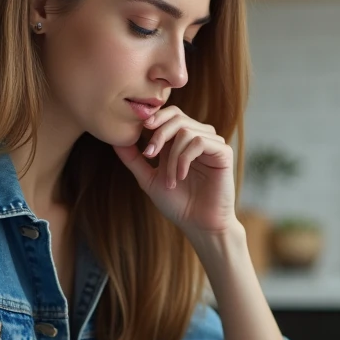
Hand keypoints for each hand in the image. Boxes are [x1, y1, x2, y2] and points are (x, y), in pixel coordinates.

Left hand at [114, 107, 236, 236]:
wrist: (198, 225)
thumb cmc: (177, 204)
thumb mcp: (149, 179)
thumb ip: (134, 159)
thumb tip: (115, 139)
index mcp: (183, 140)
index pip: (170, 114)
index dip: (155, 117)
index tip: (140, 130)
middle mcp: (199, 137)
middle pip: (177, 116)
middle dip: (159, 134)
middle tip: (149, 155)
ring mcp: (213, 144)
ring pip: (186, 131)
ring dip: (172, 156)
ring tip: (170, 180)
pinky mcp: (224, 152)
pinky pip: (199, 142)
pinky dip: (185, 158)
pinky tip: (181, 176)